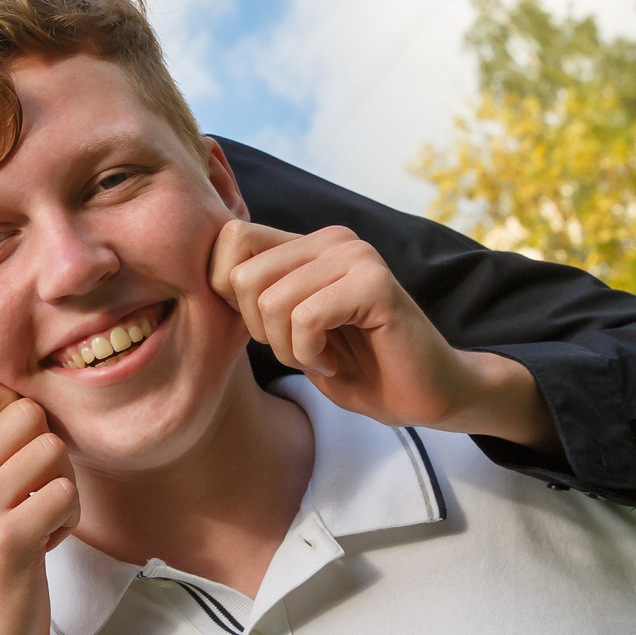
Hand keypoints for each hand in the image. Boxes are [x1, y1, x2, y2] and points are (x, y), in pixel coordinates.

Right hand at [0, 377, 77, 634]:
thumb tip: (20, 401)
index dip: (8, 403)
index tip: (18, 446)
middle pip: (26, 412)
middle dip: (49, 448)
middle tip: (37, 491)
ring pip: (53, 449)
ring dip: (64, 485)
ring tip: (41, 519)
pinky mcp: (8, 538)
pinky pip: (66, 492)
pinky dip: (69, 518)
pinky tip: (47, 543)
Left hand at [209, 220, 555, 451]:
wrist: (426, 395)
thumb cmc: (357, 368)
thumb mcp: (291, 331)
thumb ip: (258, 298)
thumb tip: (209, 281)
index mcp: (307, 244)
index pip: (229, 239)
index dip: (229, 295)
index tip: (270, 329)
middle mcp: (332, 239)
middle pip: (242, 277)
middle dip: (260, 331)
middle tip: (302, 350)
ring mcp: (356, 256)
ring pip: (271, 301)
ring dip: (289, 349)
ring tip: (323, 357)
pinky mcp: (375, 283)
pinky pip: (306, 318)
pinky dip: (311, 354)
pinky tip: (336, 363)